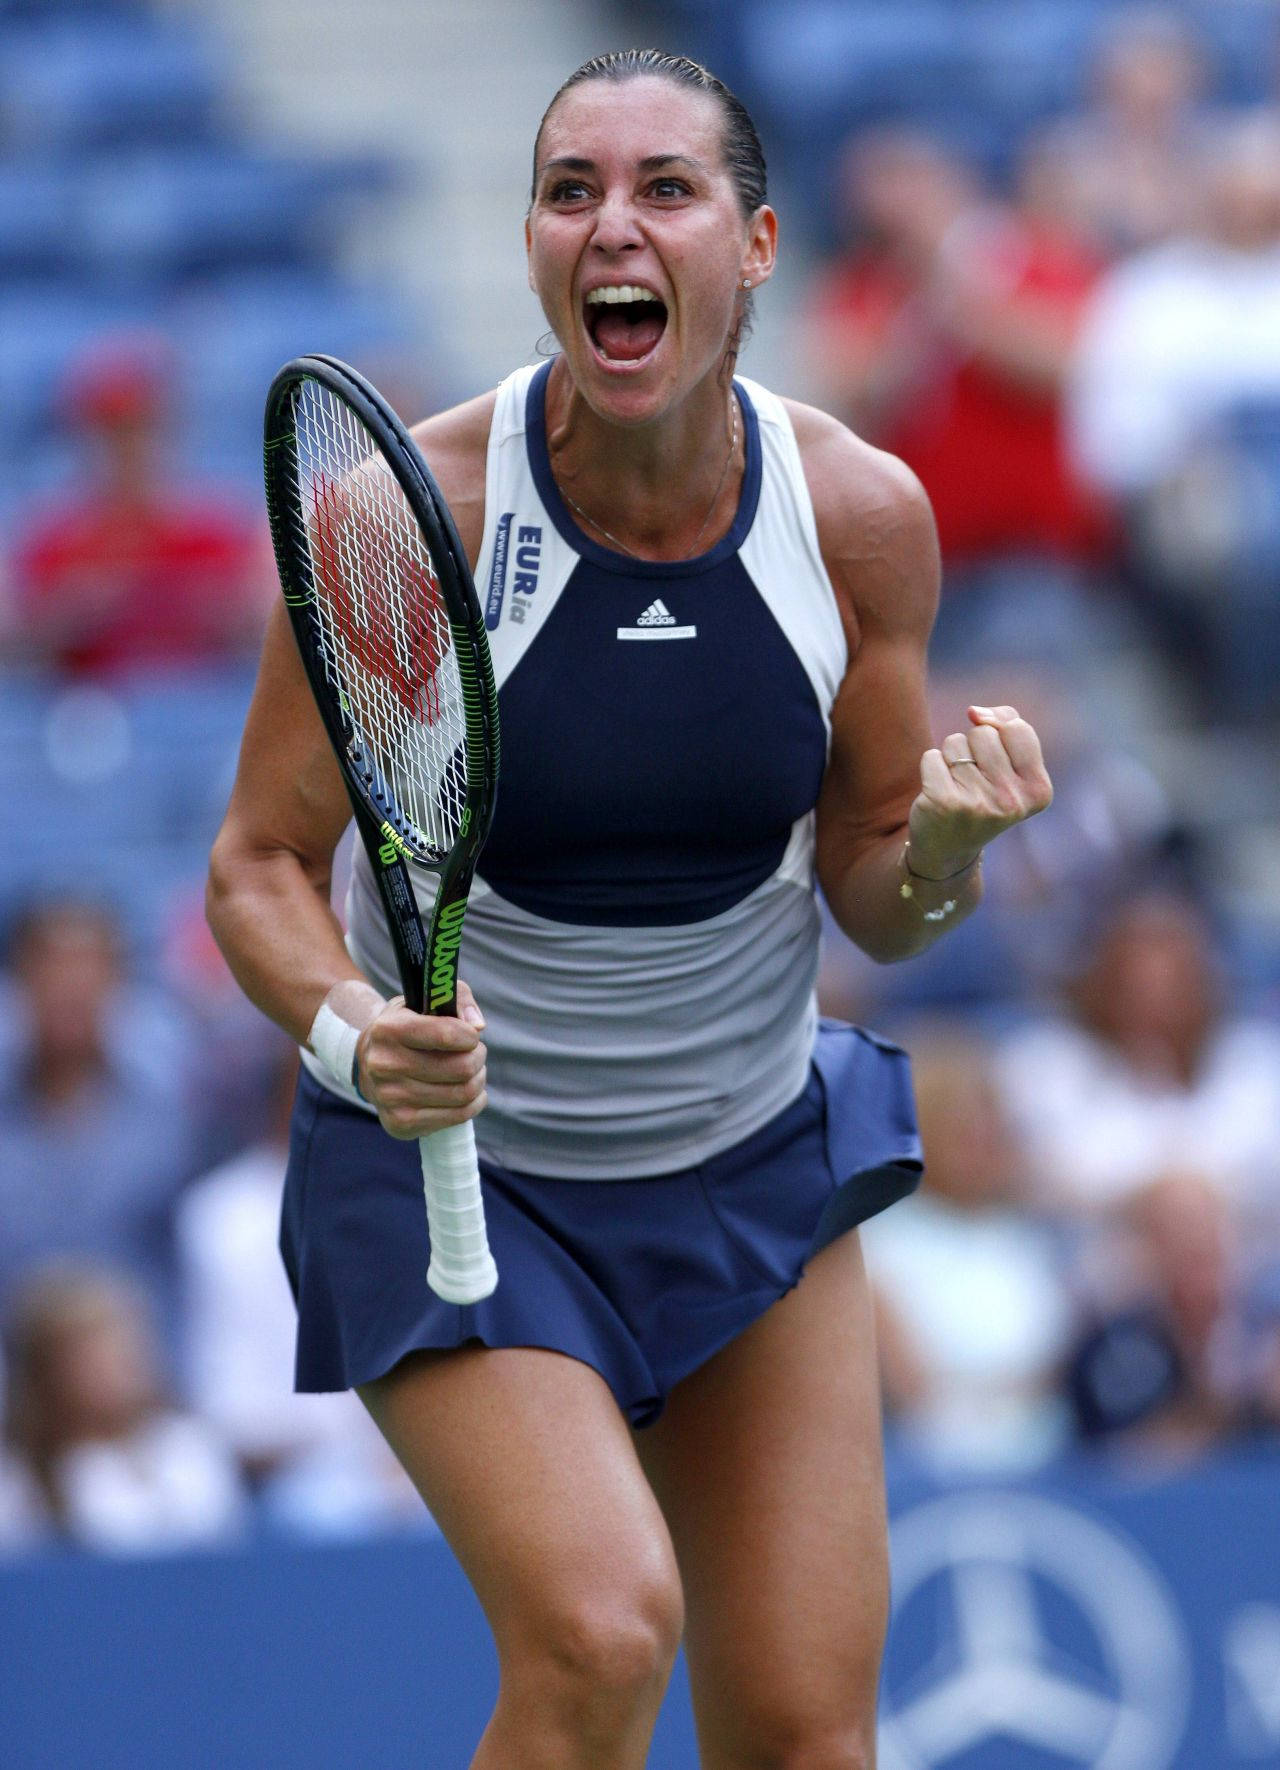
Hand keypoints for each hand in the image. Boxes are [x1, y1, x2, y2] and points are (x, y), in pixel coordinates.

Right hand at [354, 978, 486, 1139]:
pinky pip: (458, 1116)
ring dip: (478, 1080)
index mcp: (388, 1030)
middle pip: (461, 1067)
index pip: (446, 1034)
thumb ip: (457, 997)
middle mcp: (384, 1065)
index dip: (470, 1036)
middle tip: (475, 1053)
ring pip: (463, 1093)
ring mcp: (390, 1098)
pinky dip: (473, 1103)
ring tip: (470, 1071)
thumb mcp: (425, 1001)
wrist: (370, 1065)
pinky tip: (465, 1093)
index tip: (470, 1035)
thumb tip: (478, 1026)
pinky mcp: (401, 1123)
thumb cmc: (407, 1028)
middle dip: (478, 1057)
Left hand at [907, 704, 1052, 877]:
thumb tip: (975, 712)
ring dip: (951, 758)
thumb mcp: (1010, 767)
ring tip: (957, 787)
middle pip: (984, 733)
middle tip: (974, 781)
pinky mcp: (944, 803)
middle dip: (973, 748)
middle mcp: (1012, 800)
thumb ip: (1007, 726)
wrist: (948, 849)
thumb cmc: (983, 798)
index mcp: (1039, 791)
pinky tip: (937, 792)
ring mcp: (978, 803)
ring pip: (956, 742)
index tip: (995, 762)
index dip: (999, 734)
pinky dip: (931, 768)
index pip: (1017, 728)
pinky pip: (931, 756)